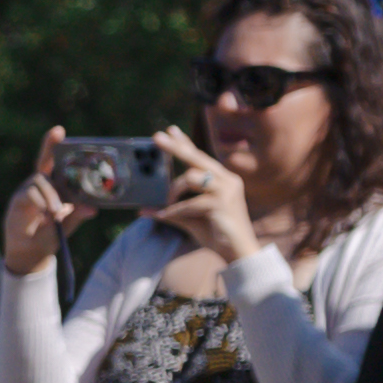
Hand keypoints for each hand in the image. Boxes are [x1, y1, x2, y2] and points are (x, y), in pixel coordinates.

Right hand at [2, 134, 86, 278]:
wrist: (30, 254)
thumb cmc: (49, 236)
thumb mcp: (68, 225)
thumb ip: (78, 214)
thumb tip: (93, 209)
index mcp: (54, 188)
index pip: (55, 164)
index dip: (55, 147)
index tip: (59, 131)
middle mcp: (40, 185)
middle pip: (44, 162)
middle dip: (50, 146)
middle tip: (58, 132)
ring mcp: (27, 192)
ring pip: (40, 181)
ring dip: (51, 194)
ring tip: (57, 211)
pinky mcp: (18, 202)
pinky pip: (30, 194)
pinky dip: (41, 202)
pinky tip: (48, 213)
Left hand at [152, 134, 260, 265]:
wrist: (239, 252)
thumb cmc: (216, 234)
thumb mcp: (189, 219)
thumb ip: (169, 211)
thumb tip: (143, 211)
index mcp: (223, 179)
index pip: (200, 157)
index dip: (184, 143)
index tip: (170, 130)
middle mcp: (227, 180)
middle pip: (196, 158)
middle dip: (175, 147)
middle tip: (156, 137)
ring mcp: (226, 190)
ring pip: (190, 178)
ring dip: (173, 192)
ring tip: (168, 205)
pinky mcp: (222, 204)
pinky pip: (189, 203)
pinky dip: (175, 210)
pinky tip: (165, 215)